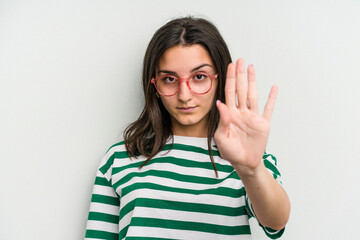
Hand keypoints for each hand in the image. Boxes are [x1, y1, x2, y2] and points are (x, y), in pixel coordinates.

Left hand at [214, 59, 277, 174]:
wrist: (244, 163)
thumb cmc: (230, 152)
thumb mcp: (222, 137)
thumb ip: (222, 120)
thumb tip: (220, 103)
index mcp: (230, 115)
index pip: (229, 93)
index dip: (230, 79)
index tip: (229, 66)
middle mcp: (241, 112)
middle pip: (241, 90)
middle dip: (240, 75)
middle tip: (240, 60)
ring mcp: (253, 117)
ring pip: (253, 95)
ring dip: (252, 81)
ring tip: (252, 68)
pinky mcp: (263, 124)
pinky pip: (268, 109)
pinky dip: (272, 98)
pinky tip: (273, 87)